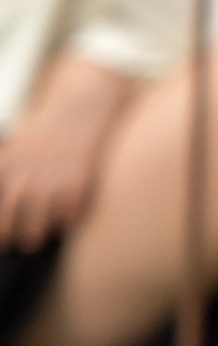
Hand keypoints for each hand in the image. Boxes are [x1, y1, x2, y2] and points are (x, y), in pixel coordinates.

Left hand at [0, 56, 130, 248]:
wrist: (83, 102)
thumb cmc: (50, 124)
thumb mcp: (17, 140)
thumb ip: (6, 161)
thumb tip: (6, 184)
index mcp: (9, 160)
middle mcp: (27, 169)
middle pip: (9, 212)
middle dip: (8, 233)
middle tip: (11, 244)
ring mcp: (52, 174)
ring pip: (38, 218)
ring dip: (36, 232)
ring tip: (37, 238)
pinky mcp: (77, 178)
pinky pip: (68, 210)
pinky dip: (66, 218)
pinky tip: (65, 218)